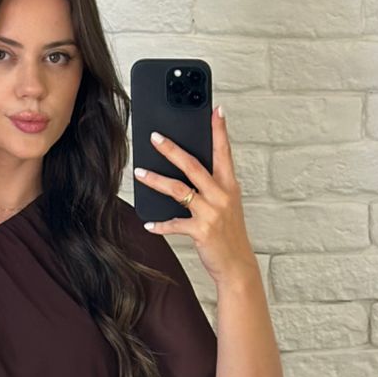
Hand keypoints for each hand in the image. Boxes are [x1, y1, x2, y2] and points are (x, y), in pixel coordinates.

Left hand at [133, 105, 256, 285]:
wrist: (237, 266)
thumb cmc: (229, 234)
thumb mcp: (227, 205)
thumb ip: (213, 186)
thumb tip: (189, 170)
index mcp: (229, 186)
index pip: (224, 152)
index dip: (219, 130)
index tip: (216, 110)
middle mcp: (221, 195)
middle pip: (193, 165)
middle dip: (172, 149)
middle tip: (155, 136)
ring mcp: (211, 213)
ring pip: (179, 190)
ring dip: (156, 180)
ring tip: (140, 173)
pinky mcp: (201, 231)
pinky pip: (174, 224)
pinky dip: (160, 224)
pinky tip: (148, 223)